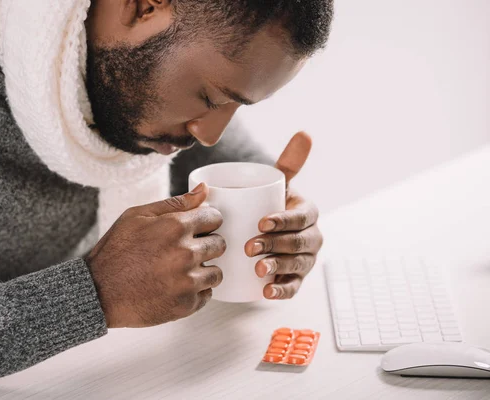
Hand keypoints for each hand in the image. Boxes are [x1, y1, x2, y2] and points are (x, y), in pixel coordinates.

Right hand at [86, 183, 224, 327]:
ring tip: (180, 271)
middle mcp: (186, 253)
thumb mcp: (137, 216)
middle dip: (207, 244)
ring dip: (203, 270)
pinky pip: (206, 295)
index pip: (215, 218)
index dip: (206, 222)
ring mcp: (187, 281)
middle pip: (220, 244)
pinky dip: (195, 292)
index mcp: (175, 227)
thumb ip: (175, 203)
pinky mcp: (186, 305)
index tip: (197, 228)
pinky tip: (175, 287)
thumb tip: (204, 190)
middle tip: (186, 251)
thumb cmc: (115, 251)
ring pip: (216, 272)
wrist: (98, 292)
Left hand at [244, 132, 322, 299]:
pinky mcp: (296, 279)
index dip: (284, 220)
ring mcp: (305, 260)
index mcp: (309, 213)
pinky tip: (266, 293)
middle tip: (250, 246)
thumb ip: (289, 163)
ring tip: (258, 269)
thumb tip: (305, 132)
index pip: (301, 217)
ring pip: (297, 266)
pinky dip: (282, 292)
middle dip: (277, 245)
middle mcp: (312, 237)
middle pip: (299, 243)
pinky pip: (293, 288)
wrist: (264, 230)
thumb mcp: (278, 185)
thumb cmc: (270, 204)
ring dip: (279, 269)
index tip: (262, 222)